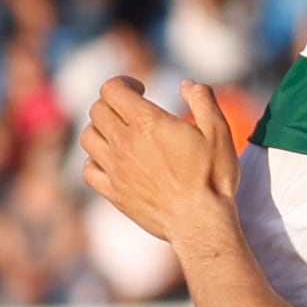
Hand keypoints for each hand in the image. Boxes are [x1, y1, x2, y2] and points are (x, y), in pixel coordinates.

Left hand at [80, 77, 247, 254]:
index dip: (123, 83)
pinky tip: (114, 162)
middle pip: (97, 110)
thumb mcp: (219, 132)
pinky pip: (89, 169)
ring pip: (88, 137)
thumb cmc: (213, 177)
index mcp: (148, 123)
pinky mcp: (114, 193)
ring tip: (121, 135)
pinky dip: (96, 161)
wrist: (201, 223)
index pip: (112, 89)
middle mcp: (125, 143)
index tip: (140, 90)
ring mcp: (115, 169)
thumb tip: (187, 83)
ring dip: (101, 130)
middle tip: (133, 111)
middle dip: (113, 104)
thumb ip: (203, 100)